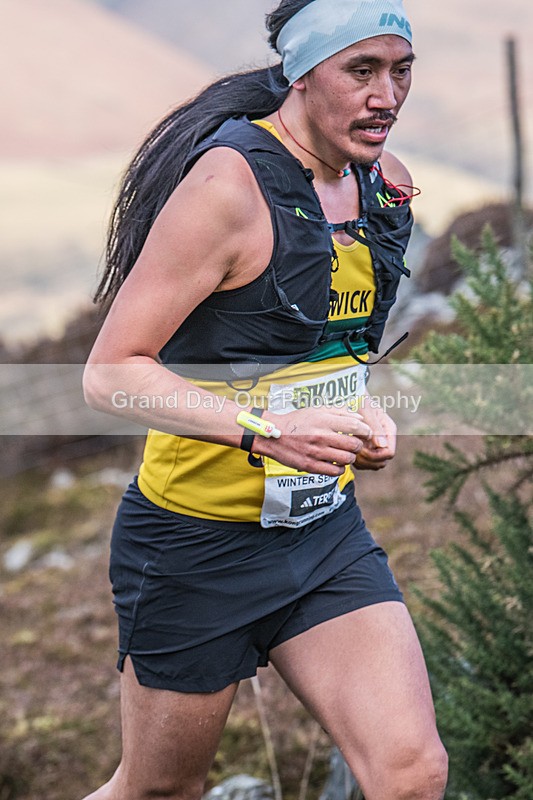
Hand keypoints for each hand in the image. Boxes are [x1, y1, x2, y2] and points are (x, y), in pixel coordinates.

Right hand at [255, 406, 372, 476]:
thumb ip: (339, 413)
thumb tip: (360, 418)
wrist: (273, 435)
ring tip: (345, 455)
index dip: (365, 430)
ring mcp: (316, 452)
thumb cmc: (297, 421)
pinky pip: (335, 472)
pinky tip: (336, 464)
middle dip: (358, 446)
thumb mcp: (316, 411)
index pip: (355, 425)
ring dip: (350, 458)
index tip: (365, 433)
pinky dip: (340, 469)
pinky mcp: (311, 466)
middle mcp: (321, 436)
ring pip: (347, 459)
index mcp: (324, 420)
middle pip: (354, 445)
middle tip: (354, 445)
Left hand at [352, 399, 396, 470]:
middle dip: (367, 459)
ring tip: (350, 448)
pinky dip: (357, 461)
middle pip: (382, 462)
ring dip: (361, 461)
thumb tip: (382, 445)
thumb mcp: (365, 410)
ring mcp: (377, 445)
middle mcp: (385, 439)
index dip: (375, 455)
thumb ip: (374, 427)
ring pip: (374, 465)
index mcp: (389, 430)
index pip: (389, 453)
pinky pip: (366, 463)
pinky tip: (348, 450)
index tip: (360, 447)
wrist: (350, 396)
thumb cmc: (358, 400)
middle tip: (353, 449)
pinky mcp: (369, 448)